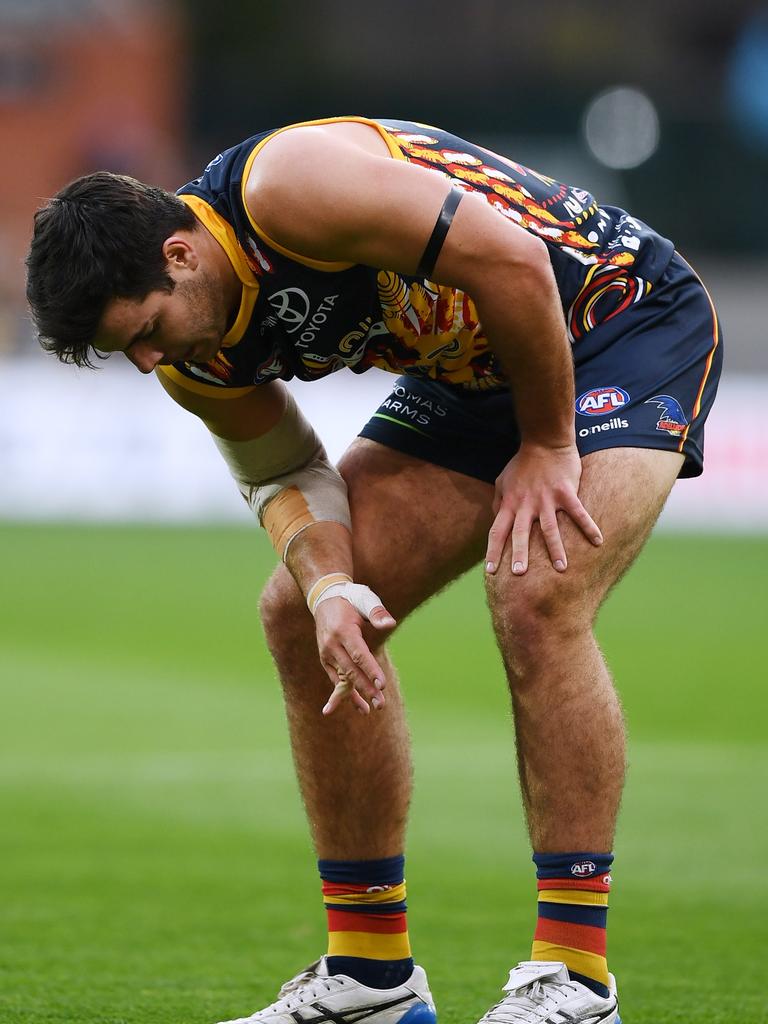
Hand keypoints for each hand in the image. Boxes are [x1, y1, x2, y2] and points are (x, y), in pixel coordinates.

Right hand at [313, 585, 395, 715]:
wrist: (325, 598)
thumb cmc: (351, 598)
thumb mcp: (365, 598)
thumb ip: (377, 612)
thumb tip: (390, 624)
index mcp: (343, 631)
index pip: (359, 654)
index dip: (370, 670)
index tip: (382, 685)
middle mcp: (332, 645)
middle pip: (351, 671)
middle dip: (366, 688)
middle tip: (381, 703)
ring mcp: (327, 654)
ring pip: (343, 678)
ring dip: (357, 695)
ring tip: (371, 710)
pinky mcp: (326, 660)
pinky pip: (337, 680)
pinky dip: (346, 695)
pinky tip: (361, 708)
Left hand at [485, 441, 601, 574]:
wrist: (544, 442)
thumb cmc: (522, 464)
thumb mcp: (502, 481)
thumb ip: (498, 502)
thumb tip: (495, 520)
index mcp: (510, 504)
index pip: (497, 531)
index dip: (493, 552)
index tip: (490, 572)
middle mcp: (526, 505)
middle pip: (521, 533)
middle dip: (520, 554)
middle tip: (519, 574)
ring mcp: (547, 499)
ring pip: (550, 529)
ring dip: (556, 550)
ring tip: (561, 569)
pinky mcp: (566, 493)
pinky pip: (578, 513)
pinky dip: (589, 527)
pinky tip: (598, 541)